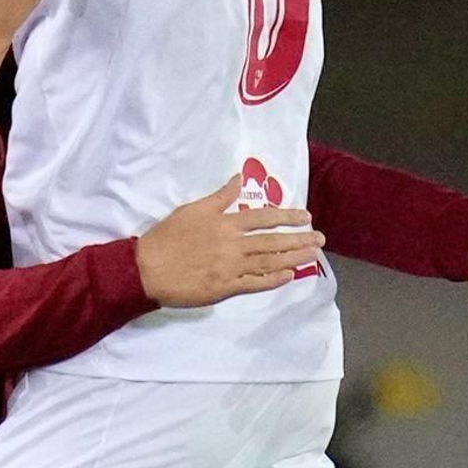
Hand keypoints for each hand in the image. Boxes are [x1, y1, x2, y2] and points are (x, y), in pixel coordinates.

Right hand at [135, 176, 324, 307]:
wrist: (147, 268)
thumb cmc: (167, 237)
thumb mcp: (192, 209)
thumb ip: (219, 197)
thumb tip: (238, 179)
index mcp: (225, 223)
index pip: (263, 217)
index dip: (287, 216)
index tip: (305, 216)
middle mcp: (233, 244)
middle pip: (273, 241)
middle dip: (299, 239)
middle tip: (320, 239)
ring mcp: (230, 268)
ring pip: (269, 262)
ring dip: (294, 258)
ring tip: (313, 255)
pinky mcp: (224, 288)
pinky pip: (255, 283)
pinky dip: (273, 279)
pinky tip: (288, 275)